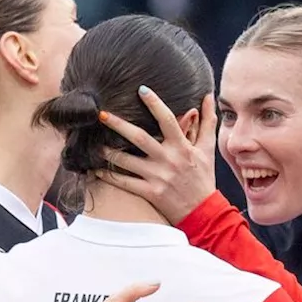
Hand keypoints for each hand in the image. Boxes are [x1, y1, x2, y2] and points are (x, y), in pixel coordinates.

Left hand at [95, 88, 217, 223]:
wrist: (204, 213)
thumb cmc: (204, 178)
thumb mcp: (208, 149)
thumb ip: (207, 121)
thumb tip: (207, 96)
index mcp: (182, 147)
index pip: (168, 120)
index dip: (155, 103)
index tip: (141, 89)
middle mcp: (168, 160)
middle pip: (140, 138)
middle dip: (119, 125)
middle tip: (101, 114)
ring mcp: (158, 177)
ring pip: (127, 161)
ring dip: (108, 153)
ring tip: (93, 144)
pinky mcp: (150, 193)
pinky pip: (125, 183)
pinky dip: (109, 177)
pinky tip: (96, 170)